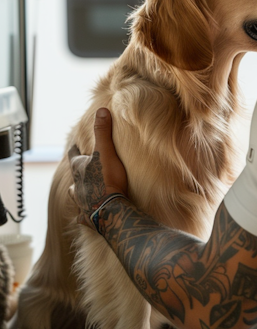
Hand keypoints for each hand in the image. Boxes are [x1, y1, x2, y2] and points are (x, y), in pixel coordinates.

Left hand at [68, 108, 128, 226]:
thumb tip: (101, 110)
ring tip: (80, 191)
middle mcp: (78, 185)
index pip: (74, 155)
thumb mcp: (106, 152)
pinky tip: (82, 217)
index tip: (75, 145)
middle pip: (74, 176)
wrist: (110, 210)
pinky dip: (83, 215)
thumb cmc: (108, 180)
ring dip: (78, 192)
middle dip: (77, 171)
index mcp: (80, 169)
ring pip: (76, 195)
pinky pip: (83, 216)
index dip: (75, 149)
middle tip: (80, 168)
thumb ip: (103, 132)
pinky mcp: (88, 216)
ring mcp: (82, 202)